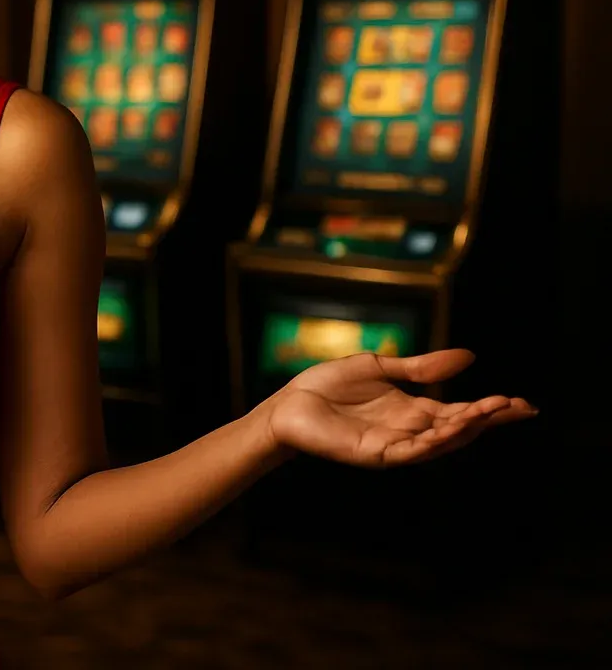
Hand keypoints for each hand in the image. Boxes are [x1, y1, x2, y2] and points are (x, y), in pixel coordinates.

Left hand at [263, 349, 536, 466]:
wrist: (288, 404)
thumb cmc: (327, 387)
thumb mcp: (380, 367)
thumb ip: (421, 367)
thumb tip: (470, 357)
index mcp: (412, 410)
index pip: (460, 411)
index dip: (490, 408)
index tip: (522, 402)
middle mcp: (409, 430)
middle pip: (458, 428)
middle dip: (488, 418)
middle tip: (516, 406)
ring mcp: (394, 445)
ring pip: (440, 442)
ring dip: (465, 428)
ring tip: (490, 411)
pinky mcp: (375, 454)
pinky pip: (410, 452)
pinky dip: (432, 442)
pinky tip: (450, 429)